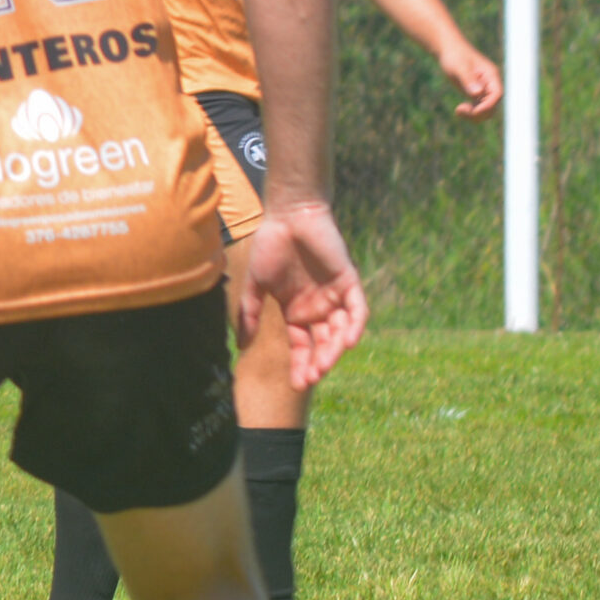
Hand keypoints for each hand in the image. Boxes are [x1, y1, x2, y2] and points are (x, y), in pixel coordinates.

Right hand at [237, 200, 367, 391]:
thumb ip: (250, 313)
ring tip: (325, 365)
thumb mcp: (255, 285)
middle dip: (318, 363)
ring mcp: (335, 296)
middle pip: (322, 343)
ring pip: (340, 331)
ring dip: (335, 349)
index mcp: (296, 312)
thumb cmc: (269, 246)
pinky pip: (357, 309)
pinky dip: (355, 325)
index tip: (297, 385)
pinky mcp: (349, 282)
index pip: (301, 346)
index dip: (300, 365)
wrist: (288, 214)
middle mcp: (317, 309)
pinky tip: (350, 342)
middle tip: (311, 378)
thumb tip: (242, 345)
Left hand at [445, 43, 501, 118]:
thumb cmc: (455, 56)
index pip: (497, 95)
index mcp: (491, 76)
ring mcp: (484, 90)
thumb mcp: (460, 67)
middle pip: (492, 106)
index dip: (487, 106)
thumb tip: (478, 93)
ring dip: (474, 115)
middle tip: (459, 110)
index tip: (473, 111)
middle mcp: (490, 84)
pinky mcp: (476, 94)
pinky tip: (458, 110)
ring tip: (458, 111)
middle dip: (478, 113)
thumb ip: (468, 79)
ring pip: (486, 111)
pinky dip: (470, 113)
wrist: (449, 51)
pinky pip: (479, 109)